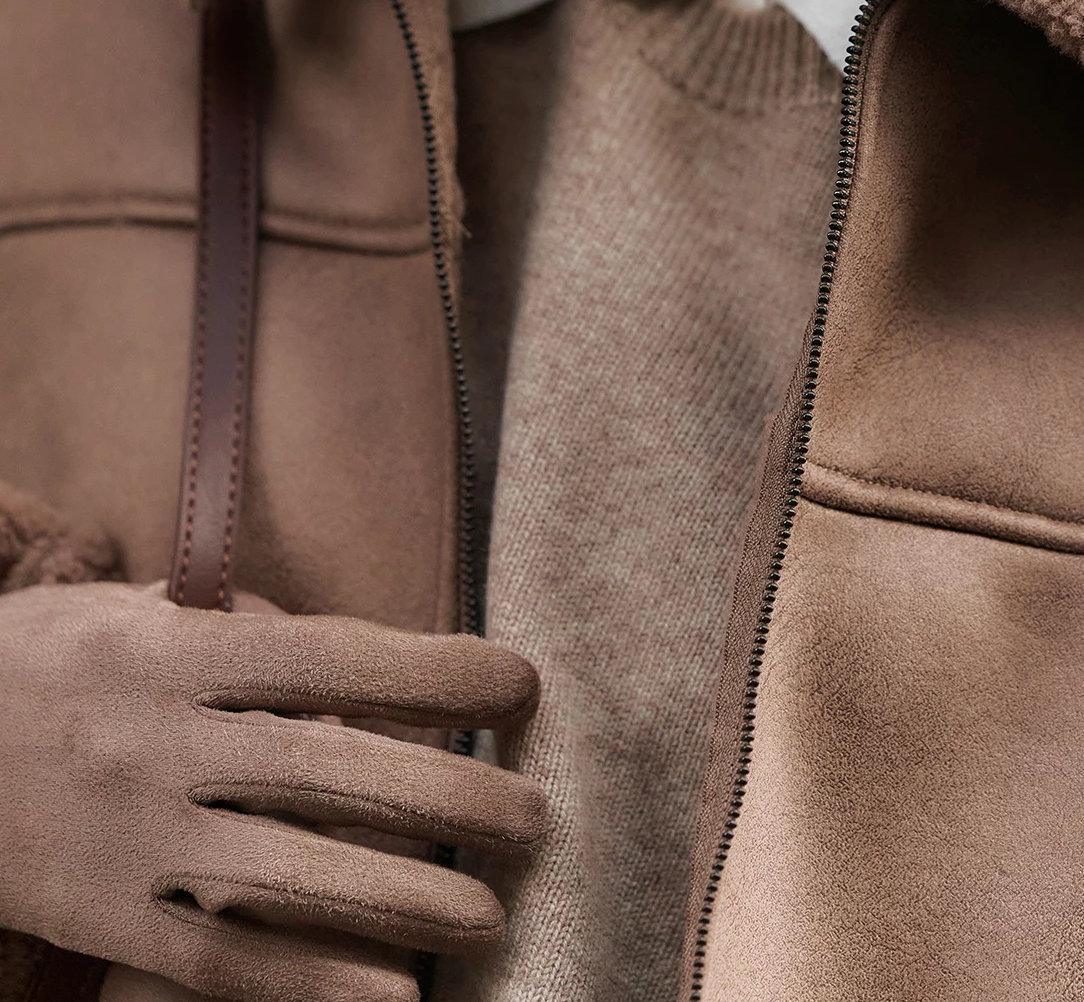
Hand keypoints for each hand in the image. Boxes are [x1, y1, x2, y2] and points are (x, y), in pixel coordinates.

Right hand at [0, 581, 542, 1001]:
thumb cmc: (51, 667)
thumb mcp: (136, 617)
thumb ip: (244, 637)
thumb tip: (362, 673)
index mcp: (173, 651)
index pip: (331, 654)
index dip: (433, 669)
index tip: (521, 684)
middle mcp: (156, 741)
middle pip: (325, 769)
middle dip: (444, 794)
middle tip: (534, 815)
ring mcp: (129, 836)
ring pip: (284, 872)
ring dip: (399, 898)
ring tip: (489, 915)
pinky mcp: (105, 919)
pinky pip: (217, 958)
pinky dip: (309, 980)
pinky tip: (390, 994)